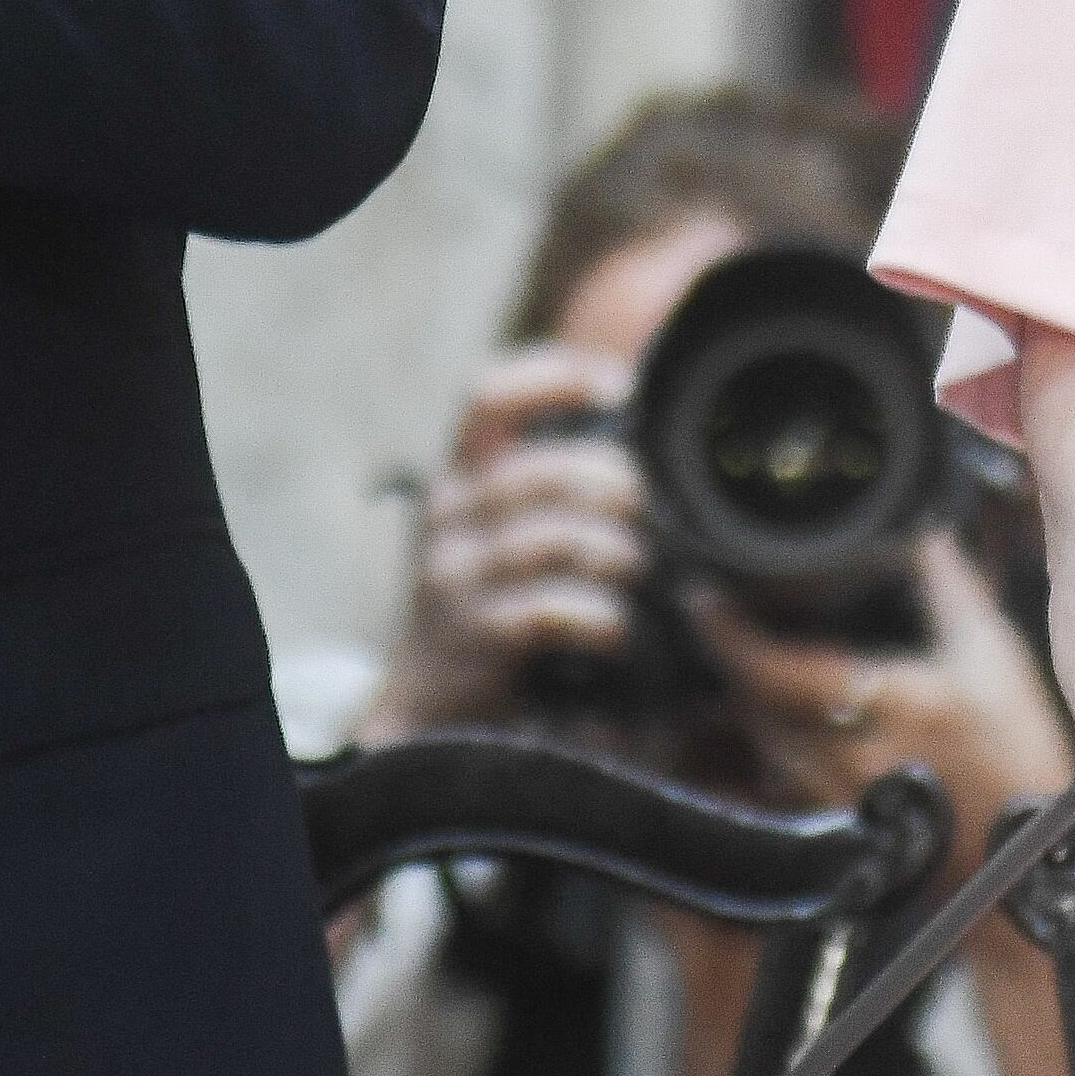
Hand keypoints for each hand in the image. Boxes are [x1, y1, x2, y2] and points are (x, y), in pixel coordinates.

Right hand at [362, 347, 650, 737]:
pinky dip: (598, 617)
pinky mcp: (473, 634)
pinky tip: (617, 629)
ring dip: (613, 552)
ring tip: (636, 568)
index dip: (556, 377)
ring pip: (551, 540)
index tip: (621, 386)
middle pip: (540, 471)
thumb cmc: (490, 595)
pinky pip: (549, 611)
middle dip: (611, 481)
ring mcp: (456, 575)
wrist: (426, 697)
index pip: (490, 398)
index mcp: (460, 473)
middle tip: (648, 505)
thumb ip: (552, 481)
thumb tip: (642, 433)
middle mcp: (449, 513)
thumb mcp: (500, 525)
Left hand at [695, 531, 1074, 878]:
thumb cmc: (1022, 753)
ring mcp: (843, 795)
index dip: (729, 635)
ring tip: (742, 661)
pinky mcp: (845, 824)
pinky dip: (773, 743)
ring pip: (765, 743)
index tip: (701, 600)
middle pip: (756, 706)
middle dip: (731, 663)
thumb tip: (923, 530)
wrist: (1031, 858)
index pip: (777, 669)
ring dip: (747, 703)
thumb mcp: (995, 654)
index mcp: (889, 703)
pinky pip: (786, 778)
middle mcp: (852, 754)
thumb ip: (950, 586)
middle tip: (716, 619)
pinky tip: (780, 721)